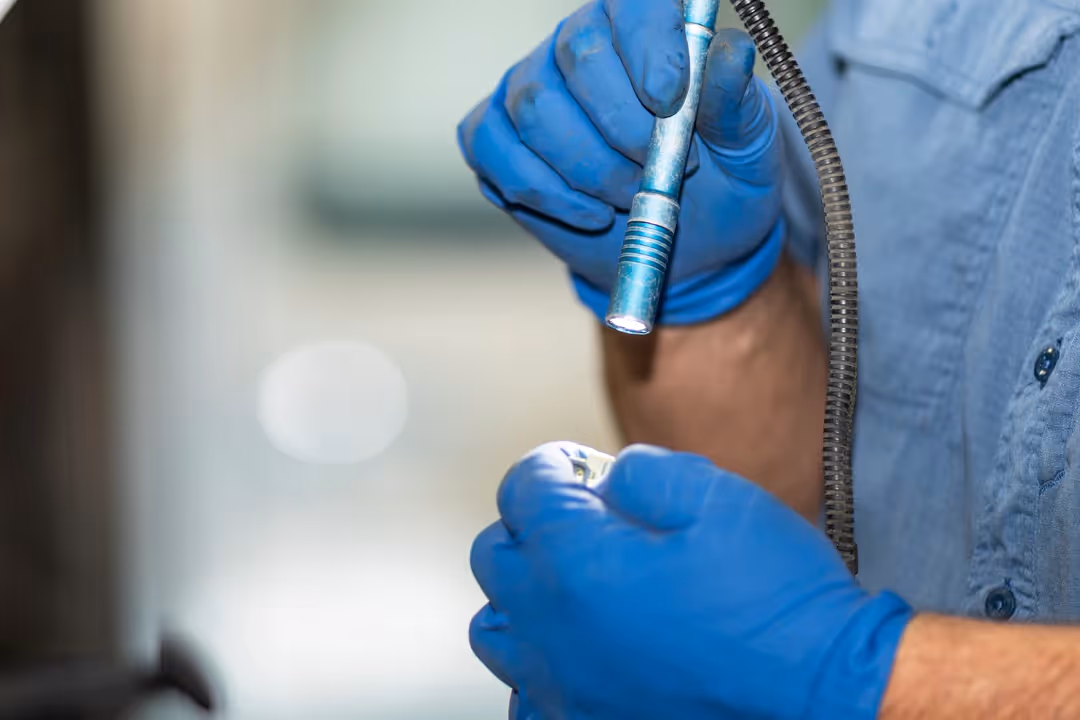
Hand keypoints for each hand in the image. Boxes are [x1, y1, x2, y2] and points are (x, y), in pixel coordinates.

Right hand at [457, 1, 784, 324]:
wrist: (686, 247)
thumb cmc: (721, 182)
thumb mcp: (746, 146)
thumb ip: (734, 101)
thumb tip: (729, 53)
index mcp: (645, 28)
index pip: (634, 3)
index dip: (648, 46)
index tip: (669, 100)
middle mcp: (578, 45)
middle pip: (576, 56)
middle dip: (621, 127)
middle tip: (656, 172)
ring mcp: (528, 88)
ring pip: (536, 111)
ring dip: (589, 169)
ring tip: (628, 196)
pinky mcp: (493, 137)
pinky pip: (494, 151)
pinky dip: (546, 193)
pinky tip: (590, 214)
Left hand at [470, 443, 912, 719]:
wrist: (822, 689)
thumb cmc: (774, 594)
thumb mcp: (715, 496)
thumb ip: (642, 471)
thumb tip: (606, 480)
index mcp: (577, 564)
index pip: (523, 490)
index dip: (553, 465)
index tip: (581, 466)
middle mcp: (552, 630)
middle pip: (495, 555)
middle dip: (533, 522)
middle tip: (588, 519)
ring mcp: (563, 688)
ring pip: (496, 628)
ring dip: (524, 594)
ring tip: (577, 584)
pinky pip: (526, 694)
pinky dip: (539, 664)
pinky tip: (583, 651)